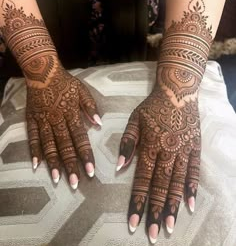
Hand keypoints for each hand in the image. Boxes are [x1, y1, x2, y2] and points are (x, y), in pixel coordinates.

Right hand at [26, 60, 101, 188]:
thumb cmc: (66, 82)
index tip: (90, 171)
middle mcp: (57, 119)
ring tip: (57, 179)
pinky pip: (32, 137)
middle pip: (64, 145)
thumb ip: (90, 107)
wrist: (43, 70)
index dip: (86, 155)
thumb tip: (99, 124)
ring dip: (53, 162)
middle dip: (70, 165)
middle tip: (75, 183)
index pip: (80, 138)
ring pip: (48, 144)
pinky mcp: (31, 119)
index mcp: (71, 113)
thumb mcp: (82, 90)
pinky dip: (34, 151)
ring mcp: (42, 120)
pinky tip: (36, 165)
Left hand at [117, 68, 200, 242]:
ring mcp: (183, 150)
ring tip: (170, 226)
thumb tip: (120, 166)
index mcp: (150, 145)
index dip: (137, 201)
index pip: (142, 179)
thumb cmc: (152, 106)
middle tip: (153, 234)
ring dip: (173, 206)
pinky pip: (194, 171)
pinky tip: (190, 204)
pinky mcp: (195, 147)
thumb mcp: (134, 119)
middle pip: (160, 186)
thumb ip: (127, 143)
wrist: (177, 92)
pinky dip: (192, 188)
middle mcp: (167, 151)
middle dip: (155, 211)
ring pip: (177, 183)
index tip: (133, 222)